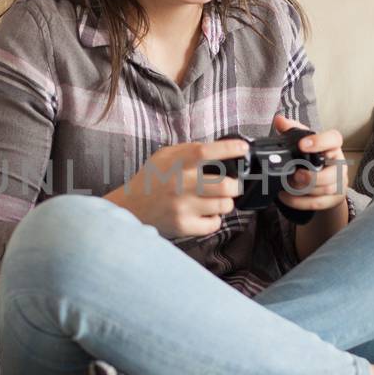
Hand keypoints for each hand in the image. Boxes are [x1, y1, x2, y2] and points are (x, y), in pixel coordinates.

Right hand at [103, 137, 249, 238]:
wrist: (130, 208)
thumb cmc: (151, 180)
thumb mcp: (164, 156)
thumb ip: (188, 151)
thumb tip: (219, 149)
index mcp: (177, 164)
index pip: (206, 152)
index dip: (229, 148)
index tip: (243, 149)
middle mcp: (181, 185)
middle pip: (225, 185)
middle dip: (235, 185)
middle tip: (232, 185)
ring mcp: (183, 207)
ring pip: (224, 205)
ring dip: (226, 202)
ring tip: (218, 199)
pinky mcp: (183, 226)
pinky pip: (214, 224)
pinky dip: (215, 219)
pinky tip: (207, 213)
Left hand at [272, 113, 347, 213]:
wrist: (325, 182)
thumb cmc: (314, 159)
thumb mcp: (304, 143)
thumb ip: (292, 130)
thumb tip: (279, 120)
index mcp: (332, 147)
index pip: (334, 139)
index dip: (320, 142)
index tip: (302, 145)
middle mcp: (339, 164)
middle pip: (333, 171)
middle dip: (312, 176)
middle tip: (294, 175)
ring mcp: (339, 183)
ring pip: (326, 189)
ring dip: (303, 190)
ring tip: (287, 186)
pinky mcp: (334, 198)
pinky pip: (318, 203)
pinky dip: (299, 201)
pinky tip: (285, 196)